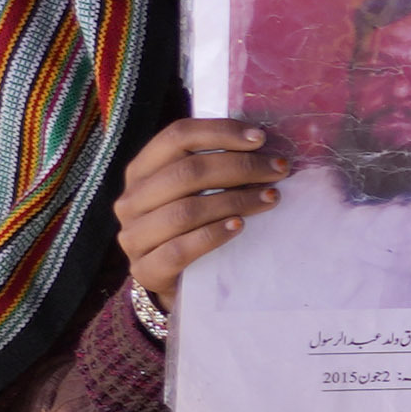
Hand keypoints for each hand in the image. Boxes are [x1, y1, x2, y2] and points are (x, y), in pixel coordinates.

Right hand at [110, 115, 284, 309]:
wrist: (174, 279)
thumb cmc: (191, 226)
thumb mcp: (196, 191)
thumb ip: (214, 167)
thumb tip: (262, 143)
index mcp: (142, 171)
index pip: (177, 137)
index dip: (220, 132)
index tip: (261, 137)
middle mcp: (132, 200)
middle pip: (187, 172)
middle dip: (240, 167)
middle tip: (279, 170)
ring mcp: (133, 236)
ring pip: (185, 210)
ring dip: (235, 200)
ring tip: (270, 197)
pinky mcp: (145, 269)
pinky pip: (179, 249)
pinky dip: (213, 235)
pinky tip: (240, 226)